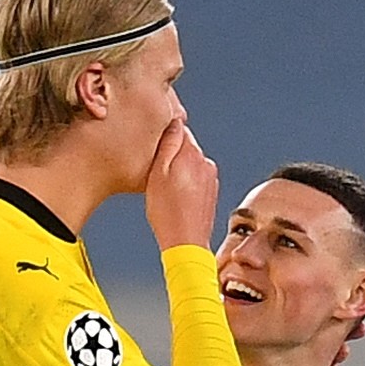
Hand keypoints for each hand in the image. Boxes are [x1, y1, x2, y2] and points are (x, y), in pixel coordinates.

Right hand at [141, 120, 221, 252]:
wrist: (186, 243)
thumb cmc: (167, 212)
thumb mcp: (157, 174)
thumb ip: (168, 145)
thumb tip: (174, 122)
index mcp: (193, 155)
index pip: (180, 129)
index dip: (164, 135)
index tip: (153, 145)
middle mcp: (206, 163)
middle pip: (185, 146)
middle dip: (170, 153)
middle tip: (154, 170)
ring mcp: (211, 178)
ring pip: (190, 163)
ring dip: (177, 169)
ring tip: (163, 187)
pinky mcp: (211, 191)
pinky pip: (195, 178)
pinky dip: (185, 182)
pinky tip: (174, 196)